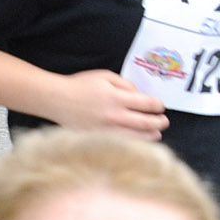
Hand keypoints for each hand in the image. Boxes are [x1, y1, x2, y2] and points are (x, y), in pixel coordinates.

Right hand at [48, 68, 167, 137]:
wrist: (55, 99)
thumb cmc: (79, 85)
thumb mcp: (104, 76)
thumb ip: (126, 84)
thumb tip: (142, 97)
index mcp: (116, 97)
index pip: (148, 104)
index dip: (158, 105)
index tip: (160, 106)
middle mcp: (114, 115)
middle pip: (148, 123)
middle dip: (160, 122)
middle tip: (164, 121)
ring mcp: (108, 130)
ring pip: (140, 137)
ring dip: (152, 135)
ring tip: (156, 132)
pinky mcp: (101, 139)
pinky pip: (125, 144)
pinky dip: (137, 143)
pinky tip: (140, 140)